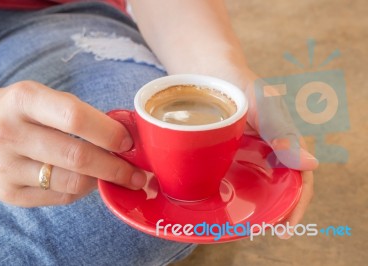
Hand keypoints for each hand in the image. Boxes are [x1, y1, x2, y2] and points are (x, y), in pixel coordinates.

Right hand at [0, 81, 146, 206]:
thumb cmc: (18, 110)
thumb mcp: (42, 97)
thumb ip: (78, 114)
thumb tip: (123, 139)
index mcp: (24, 100)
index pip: (76, 118)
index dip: (109, 133)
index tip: (129, 143)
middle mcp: (9, 133)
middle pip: (77, 157)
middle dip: (116, 168)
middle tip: (137, 174)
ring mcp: (5, 167)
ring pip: (71, 183)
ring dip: (102, 181)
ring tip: (115, 176)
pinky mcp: (8, 194)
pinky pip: (60, 198)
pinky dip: (82, 191)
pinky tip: (88, 181)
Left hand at [242, 70, 317, 237]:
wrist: (213, 75)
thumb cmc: (241, 85)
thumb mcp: (261, 105)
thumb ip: (281, 131)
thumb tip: (311, 164)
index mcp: (288, 139)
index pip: (302, 178)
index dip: (298, 204)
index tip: (287, 227)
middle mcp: (274, 148)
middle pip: (283, 185)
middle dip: (278, 209)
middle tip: (261, 230)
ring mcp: (255, 150)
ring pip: (263, 182)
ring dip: (259, 203)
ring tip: (246, 223)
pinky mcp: (236, 151)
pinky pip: (243, 174)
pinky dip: (240, 189)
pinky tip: (228, 200)